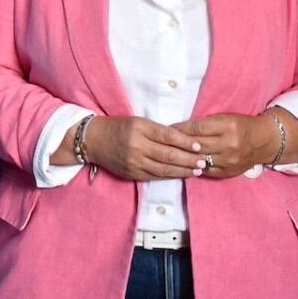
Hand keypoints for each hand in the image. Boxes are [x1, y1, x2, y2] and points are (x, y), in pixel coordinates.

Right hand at [81, 115, 206, 182]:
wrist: (94, 140)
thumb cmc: (119, 127)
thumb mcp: (138, 122)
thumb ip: (158, 131)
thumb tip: (184, 141)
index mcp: (139, 128)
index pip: (168, 136)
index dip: (186, 142)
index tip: (199, 145)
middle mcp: (136, 146)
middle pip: (168, 155)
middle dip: (189, 159)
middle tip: (204, 161)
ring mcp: (134, 161)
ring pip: (164, 168)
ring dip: (183, 170)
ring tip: (197, 170)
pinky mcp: (132, 173)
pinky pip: (155, 176)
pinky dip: (170, 176)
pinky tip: (181, 175)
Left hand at [176, 112, 290, 176]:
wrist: (266, 141)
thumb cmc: (242, 125)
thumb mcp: (225, 118)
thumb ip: (205, 123)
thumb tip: (179, 128)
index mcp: (228, 126)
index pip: (197, 128)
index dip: (180, 129)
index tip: (166, 129)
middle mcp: (229, 144)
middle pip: (197, 145)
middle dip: (177, 143)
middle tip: (162, 142)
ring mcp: (230, 161)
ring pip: (199, 160)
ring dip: (183, 157)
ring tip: (168, 154)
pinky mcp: (229, 172)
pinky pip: (206, 171)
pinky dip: (193, 167)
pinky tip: (182, 164)